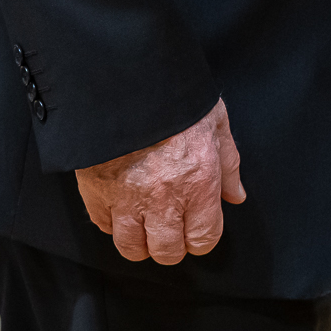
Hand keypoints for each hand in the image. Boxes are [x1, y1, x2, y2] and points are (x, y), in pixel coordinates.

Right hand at [75, 96, 247, 265]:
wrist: (126, 78)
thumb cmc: (177, 98)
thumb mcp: (216, 122)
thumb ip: (229, 164)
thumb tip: (235, 196)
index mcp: (198, 182)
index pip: (203, 238)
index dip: (202, 238)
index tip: (198, 228)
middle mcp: (163, 198)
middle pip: (167, 252)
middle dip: (172, 245)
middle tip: (171, 228)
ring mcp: (126, 198)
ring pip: (131, 248)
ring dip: (140, 241)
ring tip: (145, 225)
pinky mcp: (95, 190)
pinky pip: (103, 225)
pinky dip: (112, 222)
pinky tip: (121, 206)